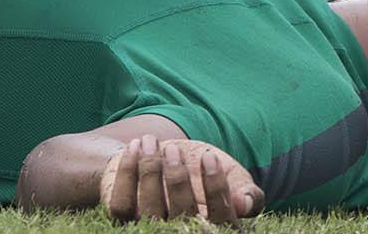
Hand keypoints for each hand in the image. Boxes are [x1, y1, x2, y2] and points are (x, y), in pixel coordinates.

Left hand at [100, 135, 260, 224]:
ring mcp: (149, 227)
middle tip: (174, 150)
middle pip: (181, 217)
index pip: (220, 220)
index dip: (216, 190)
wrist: (162, 155)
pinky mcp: (125, 216)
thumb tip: (245, 203)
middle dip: (176, 180)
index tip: (209, 157)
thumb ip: (246, 190)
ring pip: (149, 212)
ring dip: (149, 172)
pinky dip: (127, 174)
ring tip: (152, 142)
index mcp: (212, 228)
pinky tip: (135, 148)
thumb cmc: (201, 169)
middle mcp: (180, 233)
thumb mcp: (230, 174)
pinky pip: (121, 205)